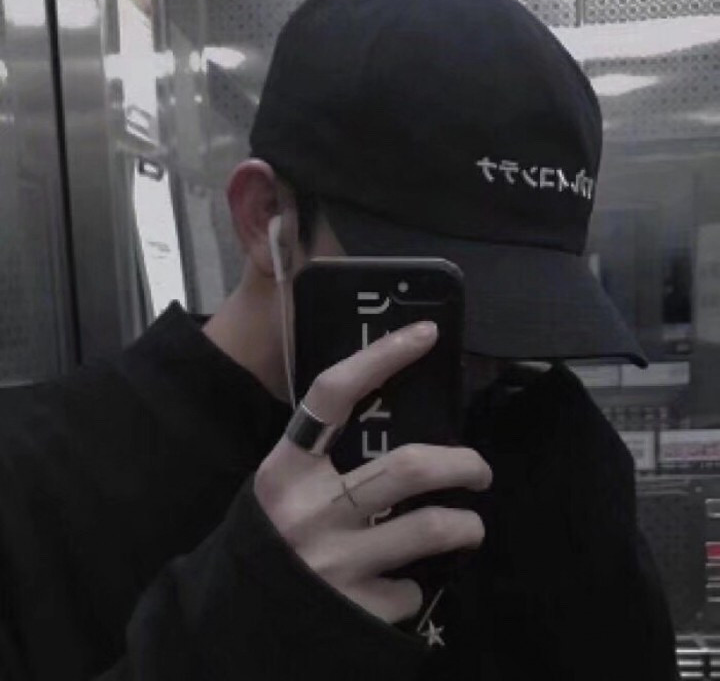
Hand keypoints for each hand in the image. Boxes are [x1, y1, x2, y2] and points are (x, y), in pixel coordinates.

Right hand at [253, 321, 491, 624]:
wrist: (234, 621)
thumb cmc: (268, 538)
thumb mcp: (281, 488)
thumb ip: (323, 461)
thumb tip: (392, 430)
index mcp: (286, 470)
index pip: (333, 395)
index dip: (381, 357)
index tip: (426, 334)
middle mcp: (309, 511)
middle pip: (408, 467)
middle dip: (461, 464)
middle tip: (479, 469)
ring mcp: (334, 562)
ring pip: (430, 528)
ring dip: (465, 525)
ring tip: (470, 525)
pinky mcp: (354, 609)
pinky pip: (411, 589)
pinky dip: (418, 582)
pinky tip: (407, 580)